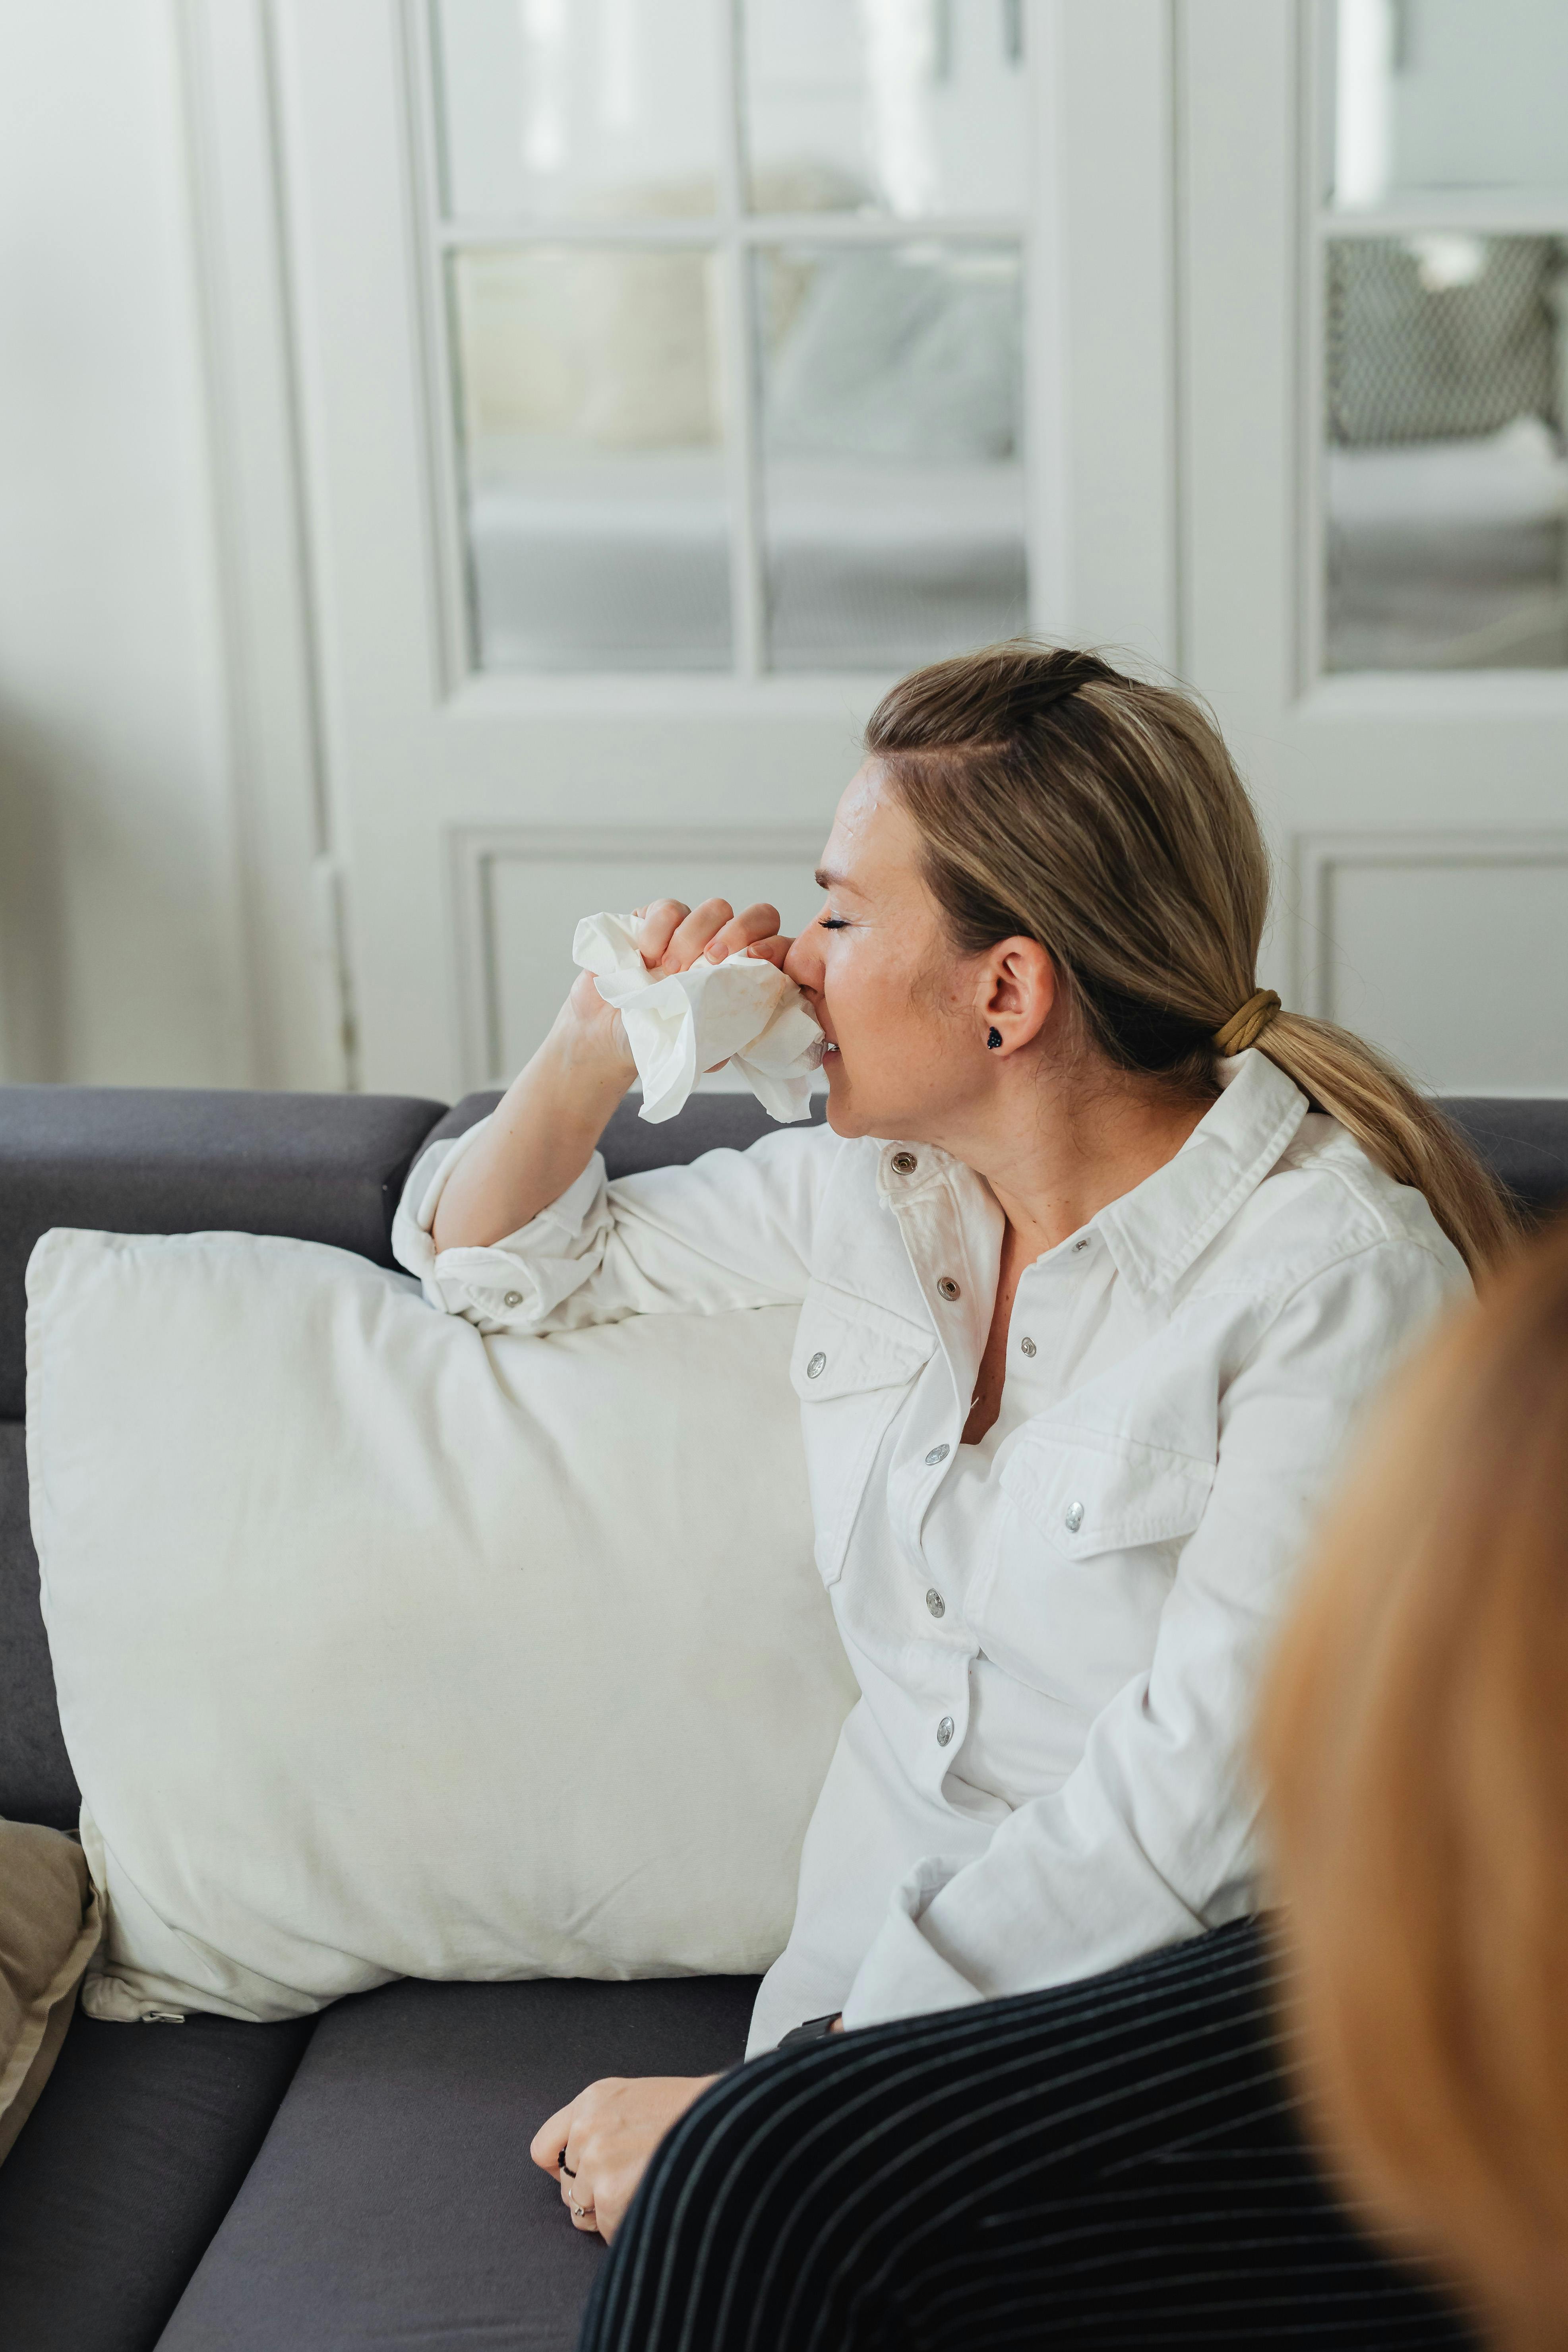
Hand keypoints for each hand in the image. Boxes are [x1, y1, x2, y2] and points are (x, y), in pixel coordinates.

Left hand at [530, 2074, 717, 2240]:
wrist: (728, 2123)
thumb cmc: (690, 2113)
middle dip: (592, 2194)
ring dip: (610, 2211)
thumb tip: (578, 2162)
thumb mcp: (636, 2099)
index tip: (575, 2175)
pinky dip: (628, 2225)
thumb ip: (601, 2123)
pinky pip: (608, 2229)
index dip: (557, 2168)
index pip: (543, 2147)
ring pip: (584, 2211)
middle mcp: (587, 2130)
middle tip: (629, 2183)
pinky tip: (654, 2199)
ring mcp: (597, 2164)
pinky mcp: (612, 2197)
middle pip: (567, 2185)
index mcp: (592, 2101)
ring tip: (645, 2188)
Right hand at [563, 896, 791, 1073]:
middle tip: (710, 961)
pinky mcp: (656, 918)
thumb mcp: (700, 1049)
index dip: (774, 948)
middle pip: (758, 916)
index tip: (755, 962)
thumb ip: (726, 1037)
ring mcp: (693, 929)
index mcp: (747, 977)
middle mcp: (727, 947)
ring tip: (669, 970)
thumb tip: (745, 1032)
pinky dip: (658, 931)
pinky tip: (645, 957)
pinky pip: (669, 908)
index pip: (780, 947)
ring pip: (715, 908)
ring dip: (694, 937)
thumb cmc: (660, 1040)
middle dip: (739, 933)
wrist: (608, 1036)